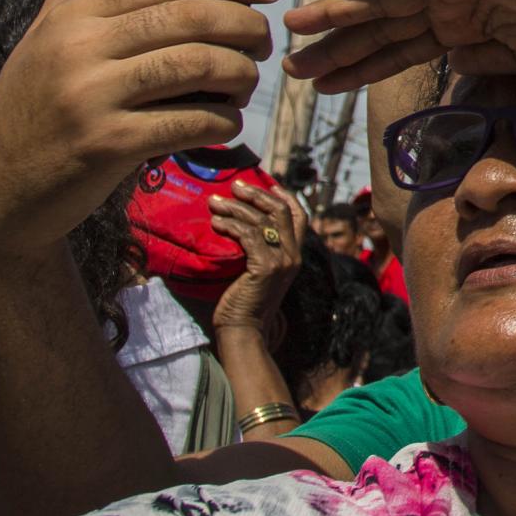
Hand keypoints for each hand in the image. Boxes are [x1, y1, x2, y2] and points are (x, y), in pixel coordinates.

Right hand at [0, 0, 280, 260]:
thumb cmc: (29, 109)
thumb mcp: (41, 36)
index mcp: (74, 16)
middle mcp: (82, 48)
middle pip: (192, 17)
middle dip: (246, 26)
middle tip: (263, 43)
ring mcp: (94, 96)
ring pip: (200, 65)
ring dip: (242, 75)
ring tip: (245, 84)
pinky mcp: (109, 144)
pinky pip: (192, 122)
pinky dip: (224, 122)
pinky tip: (226, 124)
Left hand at [209, 182, 307, 334]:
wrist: (245, 331)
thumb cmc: (245, 303)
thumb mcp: (261, 271)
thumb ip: (262, 251)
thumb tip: (245, 226)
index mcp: (295, 255)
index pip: (299, 216)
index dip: (285, 196)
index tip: (268, 183)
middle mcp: (293, 256)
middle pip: (280, 211)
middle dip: (257, 194)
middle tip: (235, 186)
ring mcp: (282, 261)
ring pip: (261, 220)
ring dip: (236, 207)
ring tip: (215, 202)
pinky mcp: (265, 267)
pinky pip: (248, 235)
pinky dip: (230, 225)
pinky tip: (216, 223)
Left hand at [282, 0, 515, 91]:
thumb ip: (482, 61)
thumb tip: (452, 63)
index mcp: (462, 25)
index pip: (399, 50)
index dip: (359, 69)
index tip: (322, 87)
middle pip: (381, 27)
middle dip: (335, 49)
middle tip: (289, 66)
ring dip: (338, 11)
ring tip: (294, 25)